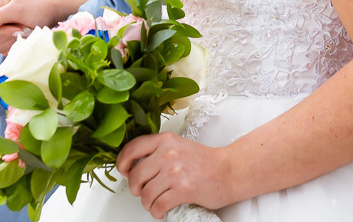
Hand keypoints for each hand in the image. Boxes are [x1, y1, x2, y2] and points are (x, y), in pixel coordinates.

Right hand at [0, 0, 57, 53]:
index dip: (0, 32)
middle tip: (23, 30)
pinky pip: (4, 51)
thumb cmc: (36, 6)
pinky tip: (26, 37)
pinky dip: (16, 46)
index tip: (17, 29)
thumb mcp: (17, 9)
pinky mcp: (7, 40)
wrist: (53, 11)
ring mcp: (0, 30)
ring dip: (13, 42)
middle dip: (7, 37)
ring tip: (26, 31)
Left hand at [117, 132, 237, 218]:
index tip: (123, 170)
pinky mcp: (183, 189)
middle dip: (136, 188)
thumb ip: (158, 152)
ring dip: (147, 203)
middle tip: (141, 191)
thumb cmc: (206, 162)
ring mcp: (175, 172)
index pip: (133, 148)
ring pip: (146, 193)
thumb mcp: (179, 147)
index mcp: (166, 140)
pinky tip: (161, 210)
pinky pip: (158, 205)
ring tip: (154, 203)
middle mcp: (168, 153)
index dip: (122, 162)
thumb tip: (136, 165)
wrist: (230, 171)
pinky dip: (157, 211)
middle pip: (136, 175)